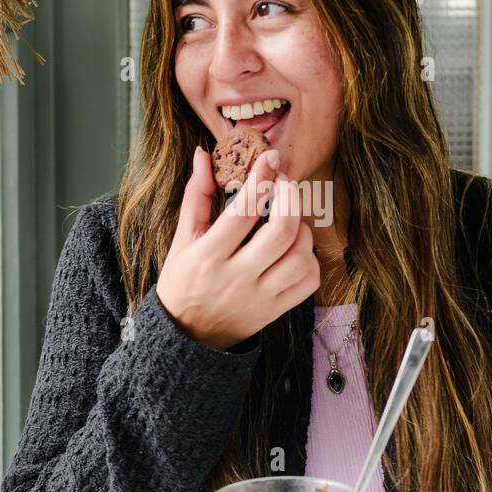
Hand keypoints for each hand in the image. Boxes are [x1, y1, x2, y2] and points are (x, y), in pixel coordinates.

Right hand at [156, 146, 319, 350]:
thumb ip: (196, 195)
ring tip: (289, 219)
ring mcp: (260, 297)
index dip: (261, 179)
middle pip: (282, 232)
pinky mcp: (275, 311)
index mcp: (209, 256)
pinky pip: (308, 282)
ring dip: (302, 229)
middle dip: (291, 199)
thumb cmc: (183, 281)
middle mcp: (237, 278)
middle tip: (285, 184)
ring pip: (301, 257)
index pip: (244, 211)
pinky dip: (310, 259)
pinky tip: (295, 249)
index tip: (270, 158)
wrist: (186, 336)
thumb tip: (203, 154)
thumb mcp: (181, 239)